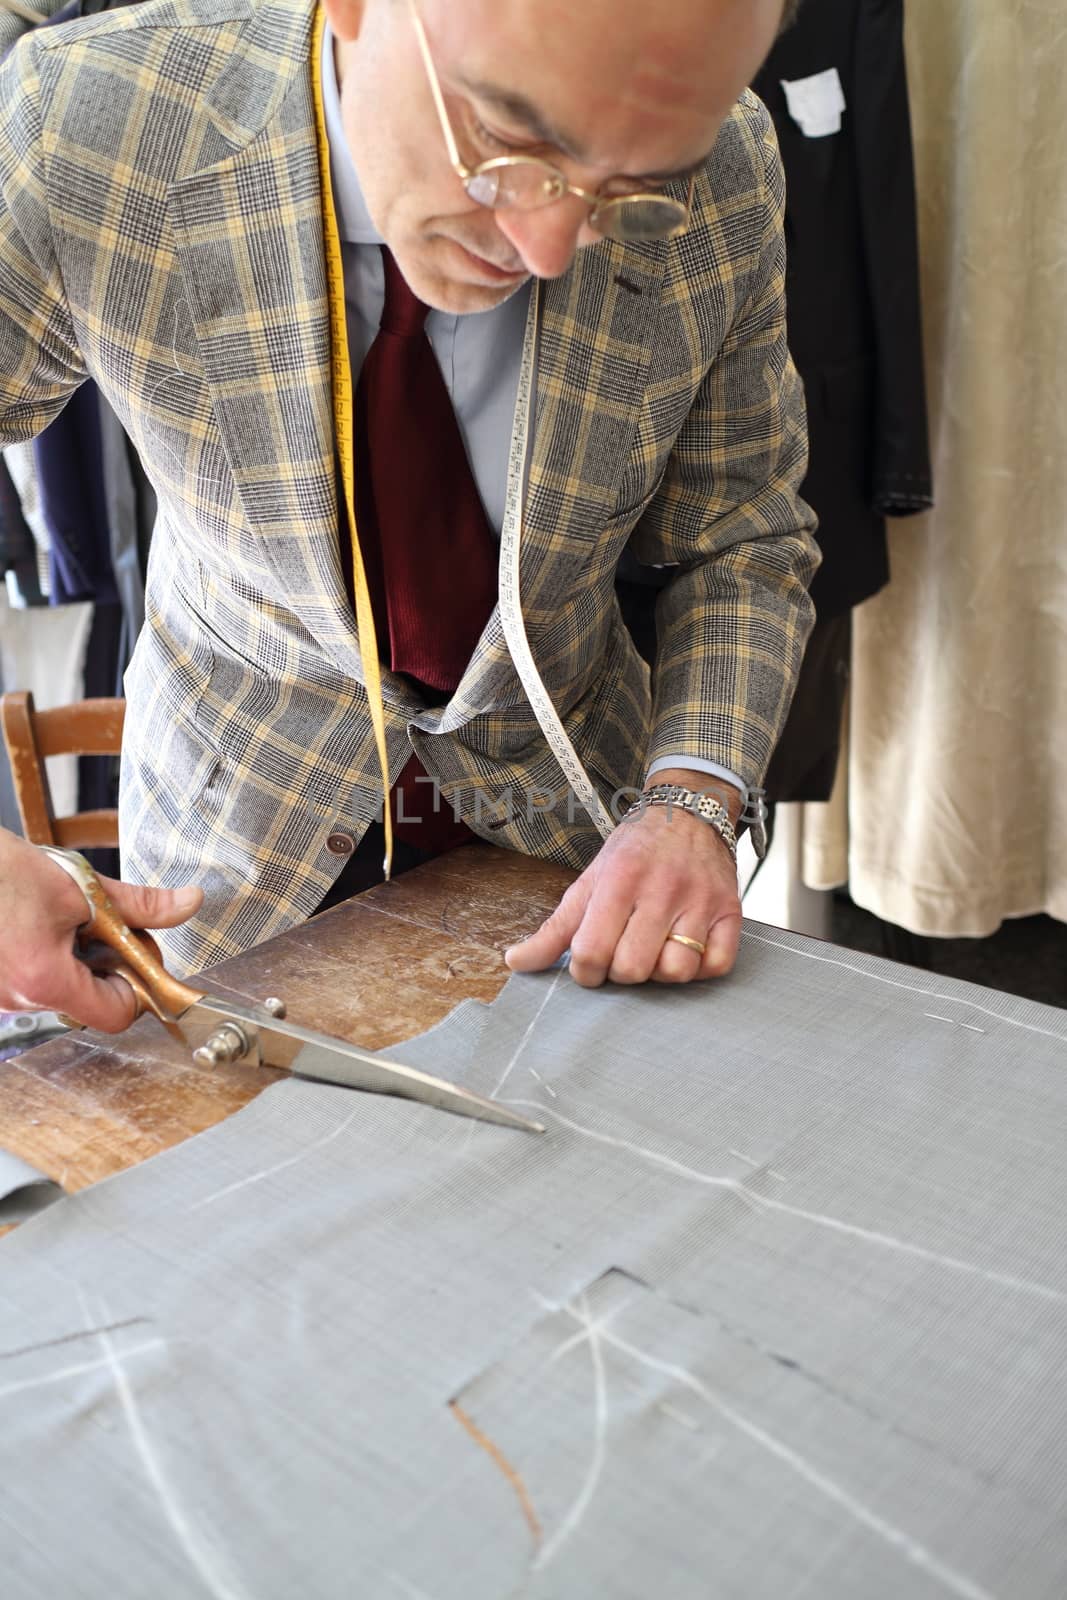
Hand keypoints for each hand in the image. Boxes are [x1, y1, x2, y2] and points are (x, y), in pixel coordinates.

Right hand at [0, 829, 202, 1031]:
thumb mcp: (80, 886)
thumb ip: (139, 905)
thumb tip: (188, 903)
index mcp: (46, 980)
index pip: (118, 1014)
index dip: (138, 982)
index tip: (135, 950)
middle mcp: (17, 1000)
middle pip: (91, 1002)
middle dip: (107, 963)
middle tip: (100, 922)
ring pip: (61, 991)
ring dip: (75, 957)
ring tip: (62, 918)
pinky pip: (31, 983)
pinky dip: (47, 958)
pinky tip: (38, 927)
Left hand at [504, 800, 740, 987]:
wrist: (689, 813)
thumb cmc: (635, 851)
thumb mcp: (589, 880)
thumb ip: (555, 928)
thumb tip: (516, 962)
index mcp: (619, 881)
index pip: (591, 952)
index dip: (586, 971)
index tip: (590, 961)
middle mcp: (662, 890)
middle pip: (633, 969)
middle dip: (621, 972)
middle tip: (622, 953)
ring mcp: (700, 901)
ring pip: (677, 972)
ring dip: (661, 971)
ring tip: (655, 950)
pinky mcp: (730, 912)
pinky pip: (717, 966)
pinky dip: (699, 968)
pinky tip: (685, 948)